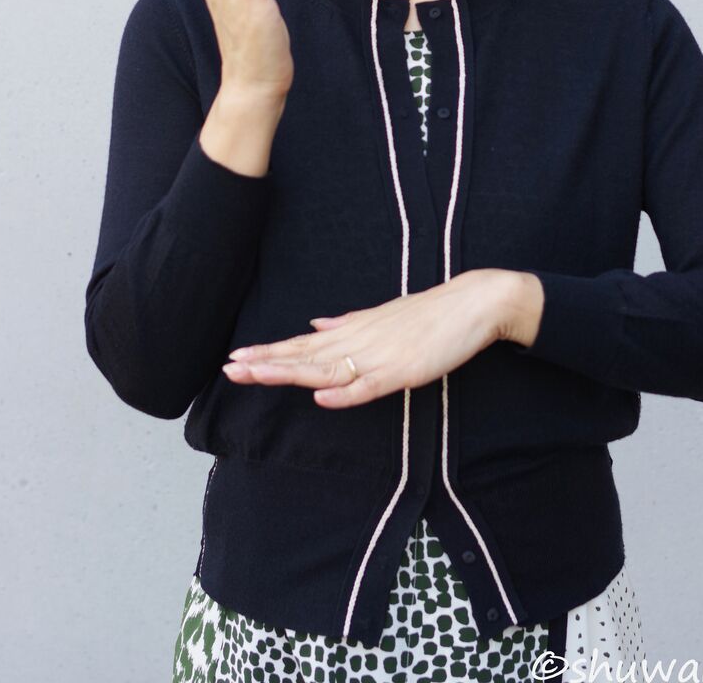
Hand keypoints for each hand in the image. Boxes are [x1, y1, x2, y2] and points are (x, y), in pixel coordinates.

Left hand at [221, 269, 515, 407]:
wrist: (472, 304)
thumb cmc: (428, 314)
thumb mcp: (381, 317)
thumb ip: (347, 325)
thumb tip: (316, 323)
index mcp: (353, 330)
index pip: (303, 344)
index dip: (270, 353)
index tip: (236, 359)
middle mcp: (359, 341)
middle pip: (306, 356)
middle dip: (267, 363)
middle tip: (230, 369)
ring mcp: (380, 356)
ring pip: (328, 369)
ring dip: (292, 374)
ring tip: (258, 376)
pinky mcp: (403, 371)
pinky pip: (369, 387)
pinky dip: (345, 393)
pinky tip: (322, 398)